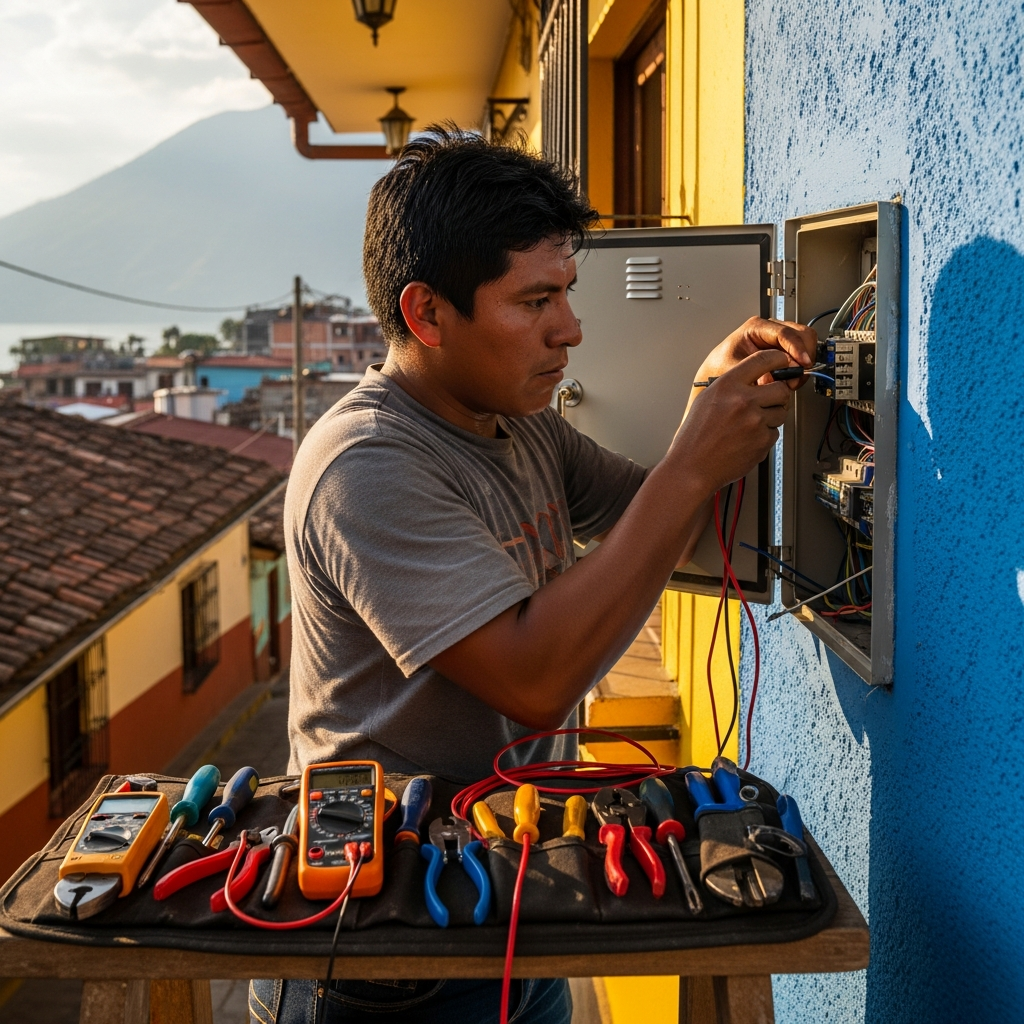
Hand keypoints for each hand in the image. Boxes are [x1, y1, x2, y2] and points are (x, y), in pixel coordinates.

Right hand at [673, 349, 792, 493]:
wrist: (691, 467)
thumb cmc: (694, 437)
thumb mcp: (706, 399)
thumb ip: (732, 386)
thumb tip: (755, 378)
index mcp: (727, 385)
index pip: (764, 360)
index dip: (779, 360)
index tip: (782, 363)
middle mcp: (743, 401)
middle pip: (781, 389)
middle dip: (777, 396)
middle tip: (766, 403)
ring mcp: (755, 422)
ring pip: (781, 412)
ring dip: (771, 418)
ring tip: (748, 426)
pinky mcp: (762, 442)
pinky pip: (775, 433)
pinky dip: (764, 437)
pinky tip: (746, 440)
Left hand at [694, 317, 817, 390]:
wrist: (715, 375)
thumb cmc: (721, 368)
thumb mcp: (736, 370)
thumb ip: (759, 372)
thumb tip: (781, 376)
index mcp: (756, 327)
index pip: (784, 332)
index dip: (797, 349)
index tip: (803, 363)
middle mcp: (769, 330)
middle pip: (801, 334)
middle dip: (803, 355)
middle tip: (797, 375)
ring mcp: (778, 339)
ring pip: (805, 343)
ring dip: (803, 362)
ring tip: (792, 379)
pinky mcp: (783, 351)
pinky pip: (801, 355)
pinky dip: (800, 367)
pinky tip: (790, 378)